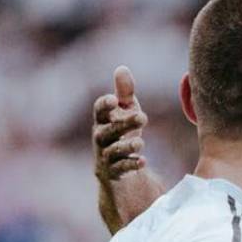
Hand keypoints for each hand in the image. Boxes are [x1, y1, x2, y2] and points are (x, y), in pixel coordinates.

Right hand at [93, 66, 147, 181]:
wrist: (121, 170)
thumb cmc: (123, 134)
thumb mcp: (126, 112)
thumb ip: (125, 93)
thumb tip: (122, 68)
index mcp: (102, 122)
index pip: (98, 111)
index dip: (104, 105)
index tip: (114, 99)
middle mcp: (100, 139)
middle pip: (107, 131)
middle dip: (124, 124)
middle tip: (143, 116)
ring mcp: (105, 157)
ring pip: (112, 151)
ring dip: (126, 146)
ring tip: (141, 143)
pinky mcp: (113, 173)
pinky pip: (120, 169)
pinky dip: (130, 165)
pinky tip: (142, 161)